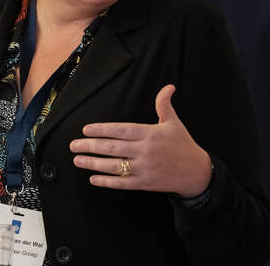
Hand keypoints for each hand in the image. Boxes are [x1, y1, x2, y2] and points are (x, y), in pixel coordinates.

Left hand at [69, 84, 211, 197]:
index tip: (85, 129)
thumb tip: (168, 87)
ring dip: (93, 163)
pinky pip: (123, 183)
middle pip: (113, 148)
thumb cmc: (183, 145)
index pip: (121, 130)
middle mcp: (145, 151)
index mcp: (150, 134)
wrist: (196, 172)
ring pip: (114, 166)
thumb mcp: (174, 122)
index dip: (102, 129)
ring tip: (78, 160)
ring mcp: (145, 168)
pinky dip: (107, 181)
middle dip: (90, 146)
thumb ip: (164, 104)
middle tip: (73, 145)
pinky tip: (93, 178)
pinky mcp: (145, 183)